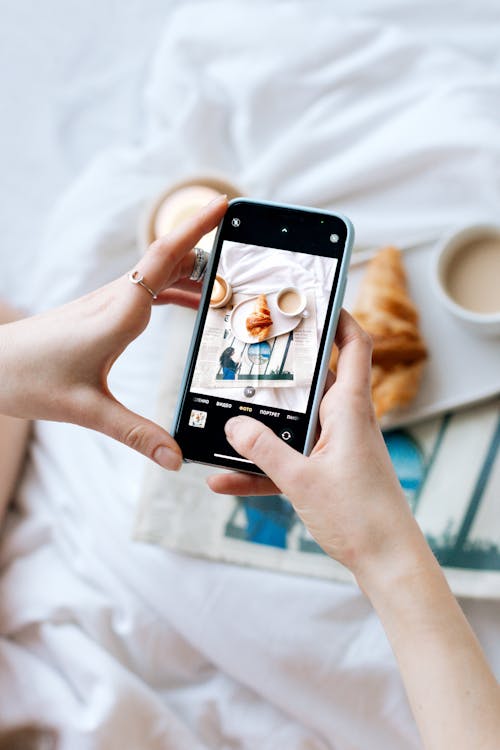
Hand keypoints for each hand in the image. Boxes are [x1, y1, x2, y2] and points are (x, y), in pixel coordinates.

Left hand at [0, 195, 226, 469]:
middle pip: (171, 258)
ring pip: (160, 271)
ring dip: (195, 271)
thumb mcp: (87, 411)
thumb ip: (136, 434)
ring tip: (229, 282)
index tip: (222, 204)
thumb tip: (175, 458)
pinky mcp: (104, 310)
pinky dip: (177, 287)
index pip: (165, 257)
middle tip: (245, 250)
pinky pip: (149, 287)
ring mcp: (110, 301)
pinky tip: (190, 301)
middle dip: (209, 247)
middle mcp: (117, 298)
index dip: (196, 228)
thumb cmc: (30, 379)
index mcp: (121, 312)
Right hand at [208, 309, 416, 576]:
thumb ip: (264, 451)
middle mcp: (345, 421)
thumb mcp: (302, 480)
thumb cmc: (360, 517)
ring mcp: (336, 447)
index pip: (354, 346)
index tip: (313, 302)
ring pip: (294, 424)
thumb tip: (233, 425)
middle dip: (279, 372)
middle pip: (313, 382)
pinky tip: (224, 481)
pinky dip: (262, 468)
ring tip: (223, 424)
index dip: (339, 318)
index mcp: (349, 410)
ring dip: (262, 428)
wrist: (386, 561)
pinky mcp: (328, 472)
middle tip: (247, 357)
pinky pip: (290, 460)